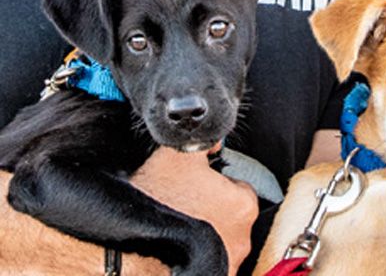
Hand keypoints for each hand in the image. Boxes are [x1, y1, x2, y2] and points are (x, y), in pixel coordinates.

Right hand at [132, 147, 258, 275]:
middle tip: (185, 205)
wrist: (127, 254)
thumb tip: (215, 138)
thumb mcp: (178, 155)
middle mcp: (243, 238)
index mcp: (243, 204)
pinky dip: (196, 257)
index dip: (216, 184)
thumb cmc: (157, 206)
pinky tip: (175, 251)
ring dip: (205, 234)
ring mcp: (228, 264)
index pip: (238, 187)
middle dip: (212, 210)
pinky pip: (210, 264)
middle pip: (230, 215)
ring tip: (178, 227)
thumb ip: (203, 141)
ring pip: (220, 241)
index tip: (197, 186)